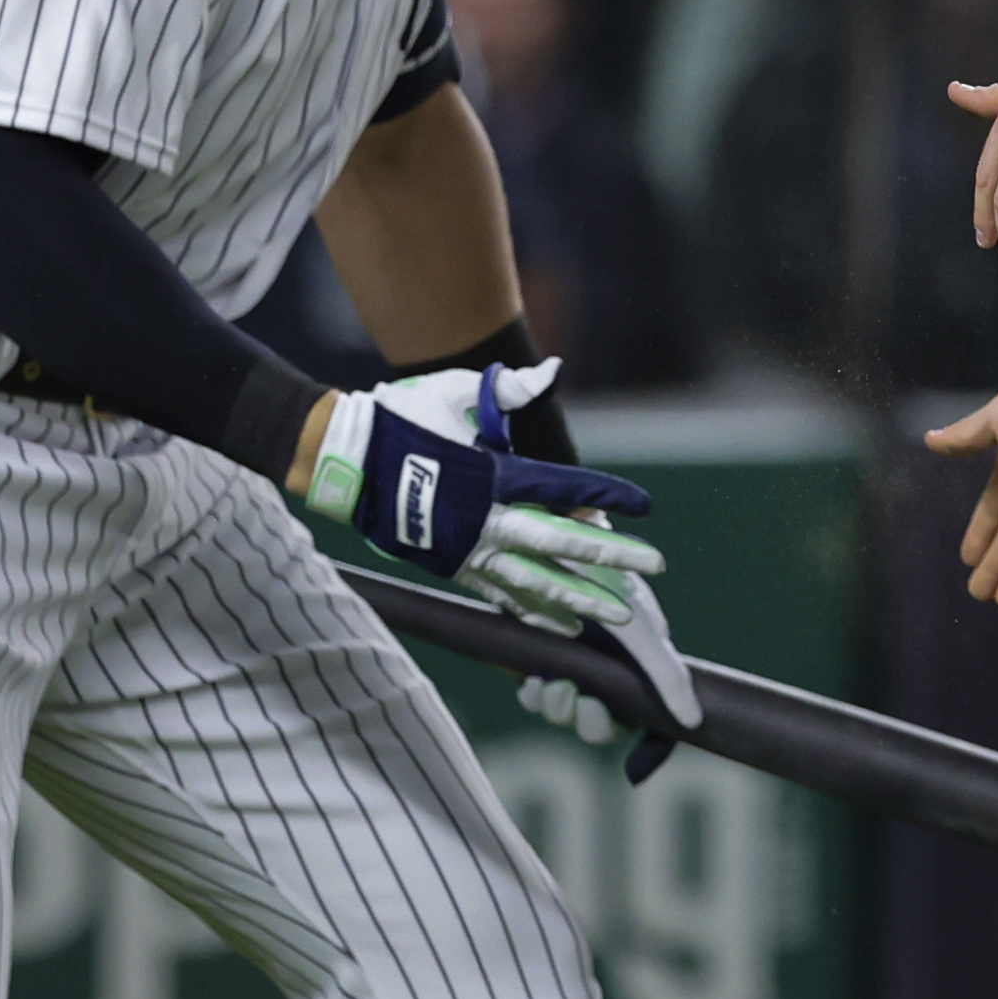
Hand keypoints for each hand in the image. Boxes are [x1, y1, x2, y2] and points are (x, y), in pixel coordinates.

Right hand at [303, 361, 664, 628]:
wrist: (344, 459)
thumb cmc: (403, 417)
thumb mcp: (456, 393)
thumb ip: (508, 390)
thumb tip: (552, 371)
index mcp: (494, 475)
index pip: (564, 489)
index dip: (606, 497)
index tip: (644, 507)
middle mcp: (486, 519)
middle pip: (559, 545)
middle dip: (610, 558)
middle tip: (653, 567)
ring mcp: (467, 549)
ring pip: (534, 584)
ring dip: (579, 599)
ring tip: (616, 615)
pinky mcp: (451, 567)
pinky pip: (501, 596)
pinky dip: (534, 613)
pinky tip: (563, 627)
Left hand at [509, 506, 703, 781]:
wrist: (563, 547)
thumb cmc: (612, 586)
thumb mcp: (646, 633)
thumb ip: (669, 677)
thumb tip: (694, 723)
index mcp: (638, 670)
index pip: (644, 723)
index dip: (642, 748)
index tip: (626, 750)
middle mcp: (606, 673)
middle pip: (599, 726)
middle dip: (588, 721)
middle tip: (581, 701)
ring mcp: (571, 665)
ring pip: (564, 714)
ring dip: (557, 708)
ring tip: (553, 684)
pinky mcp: (538, 655)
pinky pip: (534, 695)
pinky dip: (533, 695)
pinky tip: (532, 680)